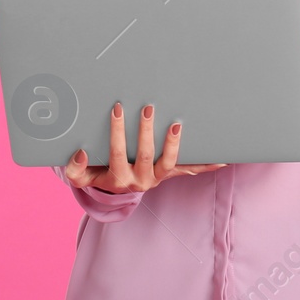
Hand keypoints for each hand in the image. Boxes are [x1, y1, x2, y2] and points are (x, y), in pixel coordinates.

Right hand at [62, 101, 225, 192]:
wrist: (116, 191)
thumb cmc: (98, 175)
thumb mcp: (82, 177)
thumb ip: (75, 168)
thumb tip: (82, 152)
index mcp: (118, 179)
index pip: (117, 153)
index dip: (117, 132)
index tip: (116, 109)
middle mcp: (140, 181)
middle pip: (145, 155)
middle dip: (145, 131)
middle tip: (147, 108)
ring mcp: (158, 178)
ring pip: (169, 163)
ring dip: (174, 144)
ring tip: (176, 124)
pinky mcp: (171, 174)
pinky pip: (190, 170)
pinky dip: (207, 165)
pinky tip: (224, 159)